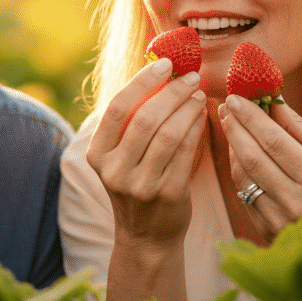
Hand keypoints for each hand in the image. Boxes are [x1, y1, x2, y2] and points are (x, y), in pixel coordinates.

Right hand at [86, 58, 206, 300]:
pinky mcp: (167, 195)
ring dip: (187, 108)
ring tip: (199, 94)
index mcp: (98, 155)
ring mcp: (141, 185)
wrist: (146, 236)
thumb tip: (161, 73)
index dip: (142, 82)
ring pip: (168, 134)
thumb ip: (132, 121)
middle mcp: (115, 171)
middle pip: (145, 119)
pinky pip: (186, 153)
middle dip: (172, 93)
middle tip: (191, 78)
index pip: (117, 108)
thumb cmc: (137, 184)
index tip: (166, 64)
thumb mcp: (122, 156)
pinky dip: (196, 128)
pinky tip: (203, 116)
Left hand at [218, 95, 301, 241]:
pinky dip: (237, 169)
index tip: (235, 98)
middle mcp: (297, 201)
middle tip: (226, 107)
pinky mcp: (265, 230)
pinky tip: (238, 153)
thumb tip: (272, 99)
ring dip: (232, 147)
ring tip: (231, 125)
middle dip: (235, 128)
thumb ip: (298, 127)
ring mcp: (279, 219)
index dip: (251, 118)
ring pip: (243, 176)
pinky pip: (242, 193)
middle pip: (253, 158)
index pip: (274, 141)